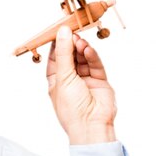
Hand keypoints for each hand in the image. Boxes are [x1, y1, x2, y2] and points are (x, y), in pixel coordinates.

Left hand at [46, 26, 116, 144]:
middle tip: (72, 31)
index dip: (57, 44)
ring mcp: (85, 80)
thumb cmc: (71, 108)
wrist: (91, 126)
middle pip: (70, 56)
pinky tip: (88, 50)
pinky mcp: (100, 81)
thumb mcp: (63, 78)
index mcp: (56, 81)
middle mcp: (70, 80)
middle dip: (71, 44)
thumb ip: (64, 54)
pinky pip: (95, 65)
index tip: (59, 30)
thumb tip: (62, 32)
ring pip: (83, 59)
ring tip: (80, 41)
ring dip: (82, 49)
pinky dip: (92, 57)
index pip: (55, 58)